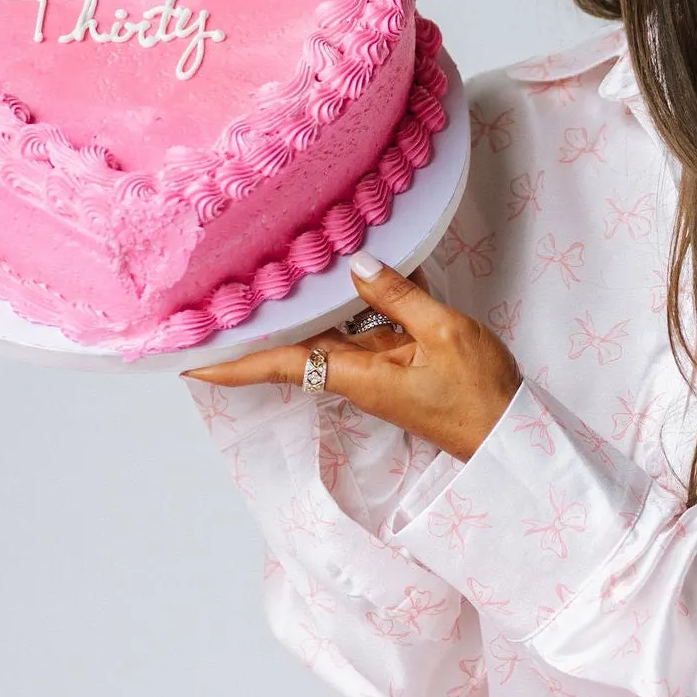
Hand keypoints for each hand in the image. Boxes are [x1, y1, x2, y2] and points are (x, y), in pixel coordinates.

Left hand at [186, 256, 522, 461]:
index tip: (187, 359)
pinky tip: (358, 262)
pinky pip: (364, 324)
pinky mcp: (395, 363)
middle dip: (253, 323)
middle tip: (209, 293)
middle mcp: (355, 374)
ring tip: (270, 261)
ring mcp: (374, 369)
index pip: (280, 364)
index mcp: (356, 375)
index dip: (232, 361)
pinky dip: (355, 297)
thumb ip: (398, 297)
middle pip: (292, 343)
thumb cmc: (479, 395)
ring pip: (328, 327)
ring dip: (304, 301)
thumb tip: (356, 265)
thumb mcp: (444, 334)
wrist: (509, 435)